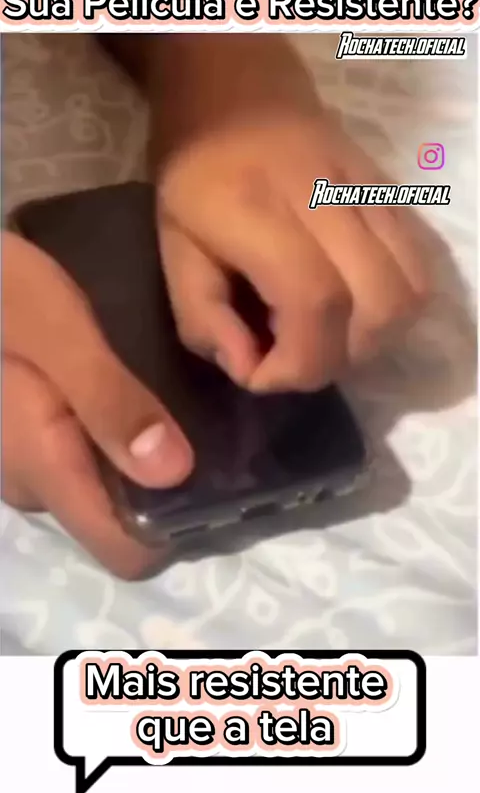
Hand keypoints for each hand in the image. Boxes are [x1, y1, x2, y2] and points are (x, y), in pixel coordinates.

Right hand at [2, 233, 192, 577]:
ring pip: (106, 488)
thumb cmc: (2, 289)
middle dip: (167, 488)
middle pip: (122, 521)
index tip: (223, 483)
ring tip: (185, 410)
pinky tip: (144, 397)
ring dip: (146, 461)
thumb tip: (174, 474)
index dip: (176, 531)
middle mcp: (34, 481)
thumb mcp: (57, 331)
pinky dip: (121, 439)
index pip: (124, 552)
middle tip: (212, 431)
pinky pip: (90, 458)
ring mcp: (29, 461)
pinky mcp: (31, 436)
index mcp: (44, 465)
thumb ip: (108, 400)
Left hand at [157, 107, 429, 392]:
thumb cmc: (195, 171)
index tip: (262, 374)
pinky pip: (421, 265)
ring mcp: (371, 191)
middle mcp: (328, 198)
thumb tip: (249, 369)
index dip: (298, 362)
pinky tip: (355, 308)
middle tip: (296, 358)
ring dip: (375, 338)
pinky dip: (396, 307)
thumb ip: (202, 316)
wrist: (237, 87)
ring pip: (412, 291)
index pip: (316, 301)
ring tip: (328, 336)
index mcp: (260, 209)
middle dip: (339, 359)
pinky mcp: (393, 193)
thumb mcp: (171, 246)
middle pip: (379, 305)